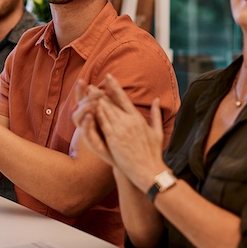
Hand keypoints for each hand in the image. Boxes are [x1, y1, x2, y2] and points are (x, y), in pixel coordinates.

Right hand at [73, 79, 113, 165]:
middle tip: (91, 88)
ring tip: (93, 102)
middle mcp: (87, 122)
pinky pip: (85, 132)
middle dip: (83, 96)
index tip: (82, 80)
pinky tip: (90, 115)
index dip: (81, 90)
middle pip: (79, 106)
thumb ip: (113, 101)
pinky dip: (86, 123)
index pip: (84, 99)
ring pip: (78, 118)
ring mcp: (88, 132)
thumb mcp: (117, 116)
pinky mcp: (91, 143)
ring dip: (84, 108)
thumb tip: (111, 84)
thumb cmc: (121, 136)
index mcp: (93, 114)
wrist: (125, 158)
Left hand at [93, 74, 166, 191]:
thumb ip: (156, 114)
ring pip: (106, 110)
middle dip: (101, 93)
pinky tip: (89, 106)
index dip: (115, 87)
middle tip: (92, 84)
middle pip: (112, 102)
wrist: (148, 170)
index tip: (108, 77)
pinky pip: (103, 123)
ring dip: (96, 100)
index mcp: (138, 118)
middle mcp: (129, 121)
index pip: (124, 98)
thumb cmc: (153, 153)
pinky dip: (96, 113)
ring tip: (88, 92)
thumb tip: (157, 100)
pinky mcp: (113, 139)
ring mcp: (120, 129)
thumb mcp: (157, 131)